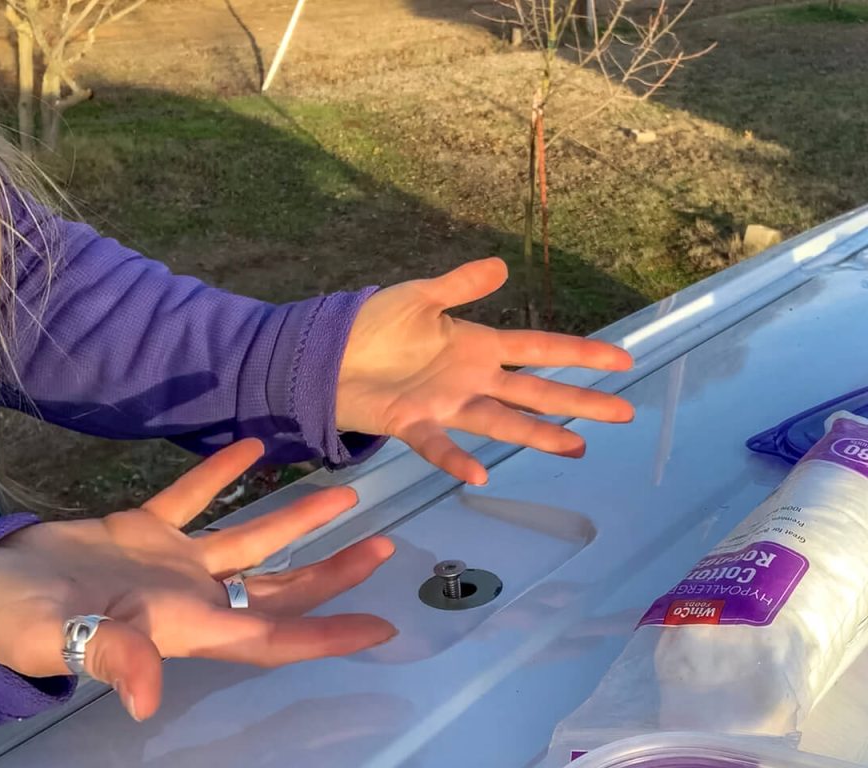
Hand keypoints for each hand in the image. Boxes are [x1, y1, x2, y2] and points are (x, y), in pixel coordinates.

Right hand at [0, 440, 395, 721]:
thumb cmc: (18, 618)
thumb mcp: (61, 638)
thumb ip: (111, 656)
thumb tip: (146, 695)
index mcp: (184, 624)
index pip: (272, 634)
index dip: (328, 634)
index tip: (381, 626)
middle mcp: (191, 596)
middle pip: (279, 588)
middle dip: (333, 573)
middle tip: (386, 548)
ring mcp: (170, 561)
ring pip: (249, 540)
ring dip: (296, 518)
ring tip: (344, 494)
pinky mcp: (142, 529)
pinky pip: (194, 498)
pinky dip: (222, 474)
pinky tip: (252, 447)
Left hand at [338, 258, 633, 484]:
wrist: (327, 354)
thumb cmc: (374, 325)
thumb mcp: (420, 296)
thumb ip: (461, 285)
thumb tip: (503, 266)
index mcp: (477, 346)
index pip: (539, 348)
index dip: (580, 353)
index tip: (622, 359)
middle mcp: (471, 379)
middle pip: (536, 390)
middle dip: (580, 400)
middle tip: (624, 413)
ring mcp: (446, 405)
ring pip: (502, 421)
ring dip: (538, 434)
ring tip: (577, 447)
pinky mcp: (412, 424)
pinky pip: (439, 444)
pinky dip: (457, 459)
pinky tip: (480, 473)